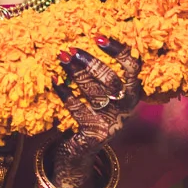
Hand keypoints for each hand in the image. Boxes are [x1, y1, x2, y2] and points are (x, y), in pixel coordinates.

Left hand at [50, 37, 145, 187]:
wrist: (84, 149)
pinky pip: (78, 109)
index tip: (98, 37)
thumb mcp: (105, 94)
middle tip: (71, 49)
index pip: (133, 67)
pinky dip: (65, 93)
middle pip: (111, 80)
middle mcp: (126, 107)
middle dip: (90, 62)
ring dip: (76, 73)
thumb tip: (82, 42)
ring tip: (62, 58)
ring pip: (94, 93)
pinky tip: (55, 81)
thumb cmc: (94, 111)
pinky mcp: (96, 134)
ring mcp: (112, 122)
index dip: (118, 51)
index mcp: (132, 92)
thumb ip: (102, 73)